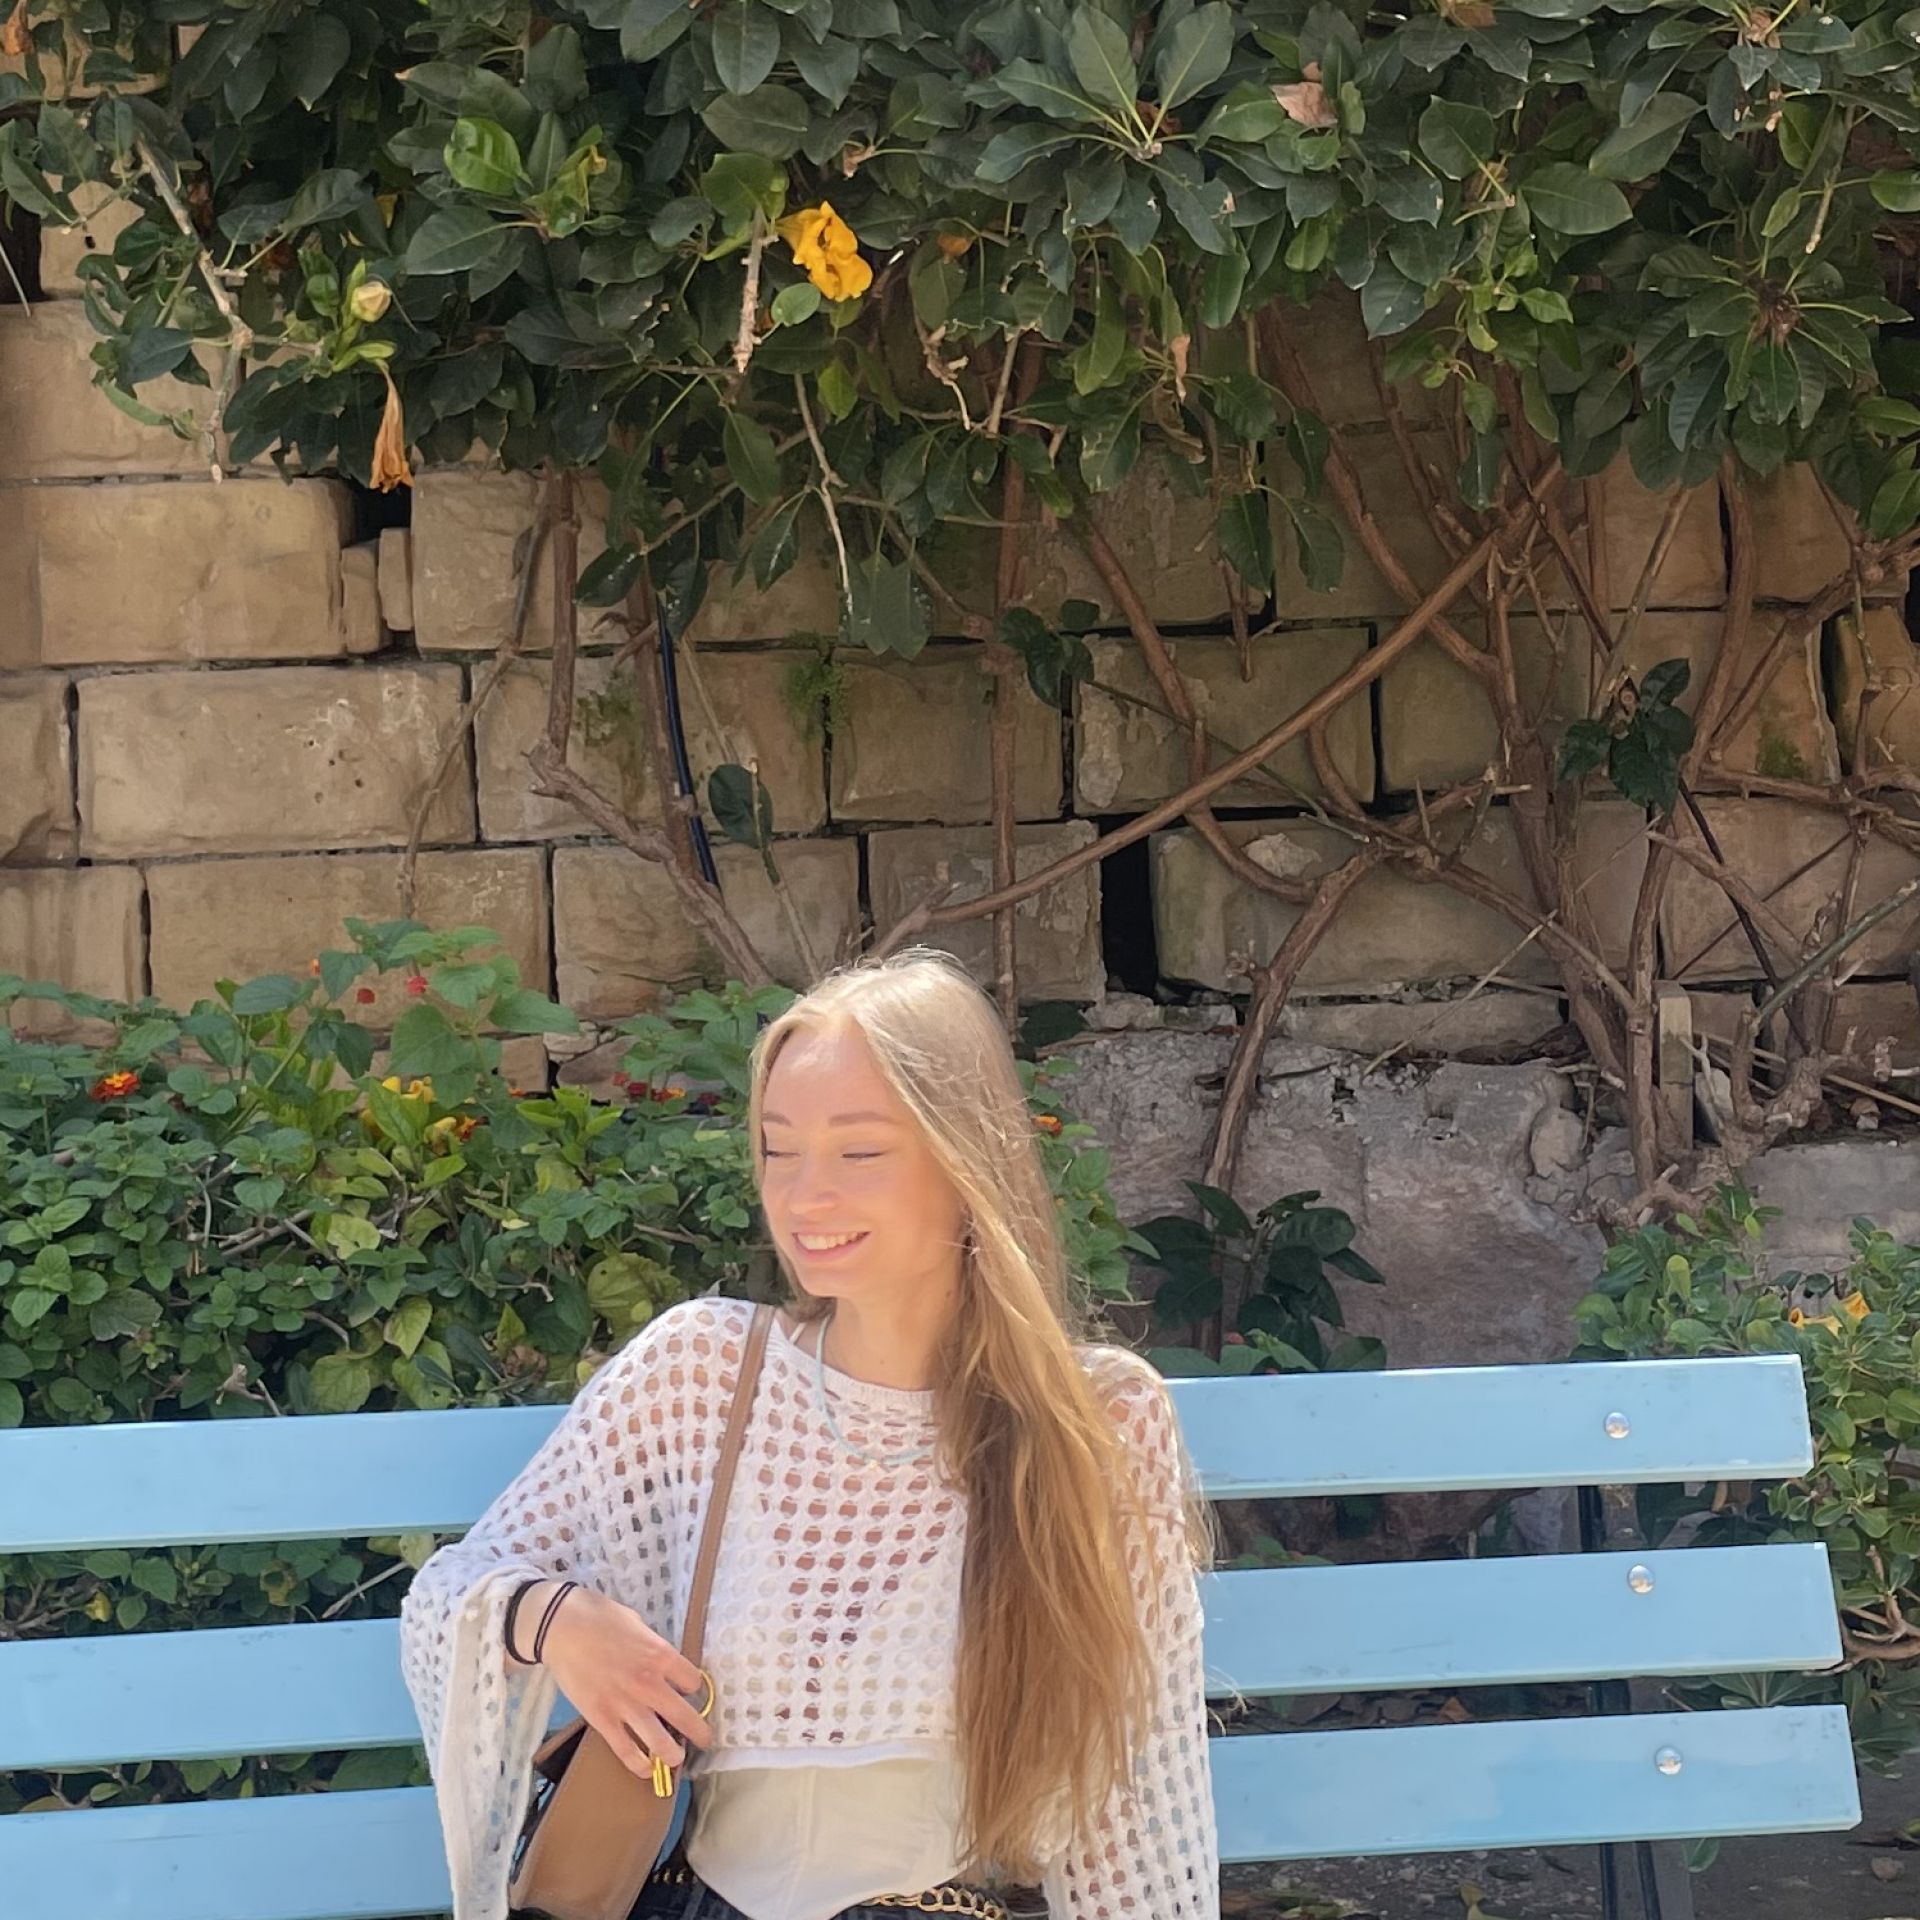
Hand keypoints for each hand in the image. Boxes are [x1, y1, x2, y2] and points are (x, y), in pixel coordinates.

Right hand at [523, 1582, 715, 1780]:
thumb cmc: (600, 1617)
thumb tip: (659, 1660)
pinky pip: (625, 1750)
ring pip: (658, 1741)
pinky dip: (638, 1765)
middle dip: (698, 1732)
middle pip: (684, 1716)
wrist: (562, 1627)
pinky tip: (647, 1770)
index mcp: (661, 1655)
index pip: (692, 1681)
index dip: (693, 1687)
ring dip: (672, 1754)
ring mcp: (625, 1705)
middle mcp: (649, 1683)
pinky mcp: (601, 1719)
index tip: (688, 1691)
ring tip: (676, 1759)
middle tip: (705, 1740)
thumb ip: (651, 1647)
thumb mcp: (637, 1624)